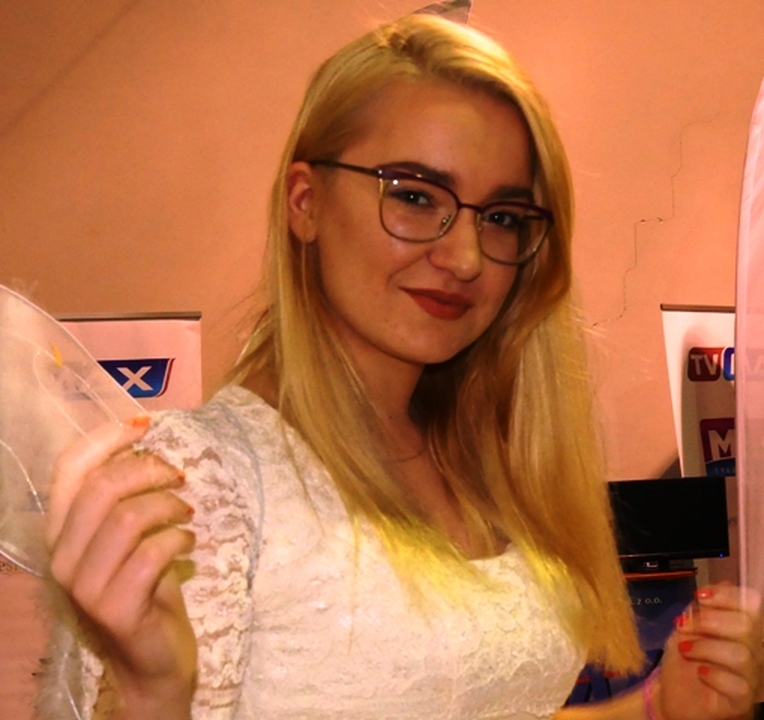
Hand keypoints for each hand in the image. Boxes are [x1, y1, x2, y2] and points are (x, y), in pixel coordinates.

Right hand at [46, 417, 196, 716]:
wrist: (151, 659)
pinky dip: (179, 539)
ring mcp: (84, 587)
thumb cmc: (145, 588)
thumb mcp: (129, 538)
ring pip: (128, 518)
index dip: (106, 438)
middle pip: (101, 488)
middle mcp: (62, 558)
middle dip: (148, 471)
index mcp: (60, 533)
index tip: (145, 423)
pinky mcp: (114, 609)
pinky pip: (151, 554)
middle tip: (179, 476)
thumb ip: (124, 500)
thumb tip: (146, 448)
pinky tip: (189, 544)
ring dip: (168, 506)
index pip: (69, 470)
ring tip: (186, 514)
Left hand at [656, 583, 762, 719]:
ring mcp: (752, 677)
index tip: (700, 596)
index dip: (728, 596)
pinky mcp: (743, 701)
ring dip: (706, 647)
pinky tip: (699, 672)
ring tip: (685, 649)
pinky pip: (738, 686)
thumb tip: (718, 586)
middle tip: (685, 626)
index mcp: (742, 628)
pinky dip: (714, 675)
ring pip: (742, 655)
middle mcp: (754, 651)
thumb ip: (701, 607)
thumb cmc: (684, 657)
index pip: (752, 605)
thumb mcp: (686, 626)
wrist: (671, 692)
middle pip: (748, 627)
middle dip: (710, 621)